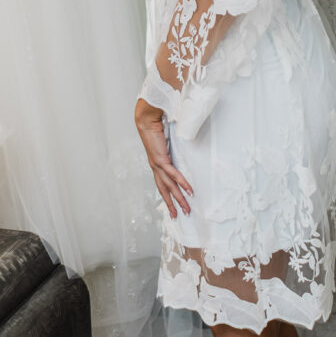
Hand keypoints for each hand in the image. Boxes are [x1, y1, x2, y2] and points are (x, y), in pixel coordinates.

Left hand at [134, 98, 192, 219]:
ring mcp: (157, 164)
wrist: (147, 120)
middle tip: (180, 216)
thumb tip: (178, 150)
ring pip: (169, 186)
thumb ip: (170, 149)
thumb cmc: (155, 128)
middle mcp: (155, 167)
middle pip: (165, 190)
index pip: (162, 184)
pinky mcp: (161, 159)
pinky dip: (181, 183)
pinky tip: (188, 190)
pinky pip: (173, 174)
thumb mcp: (164, 143)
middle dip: (172, 205)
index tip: (173, 207)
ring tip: (187, 209)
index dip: (167, 196)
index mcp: (156, 164)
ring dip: (179, 198)